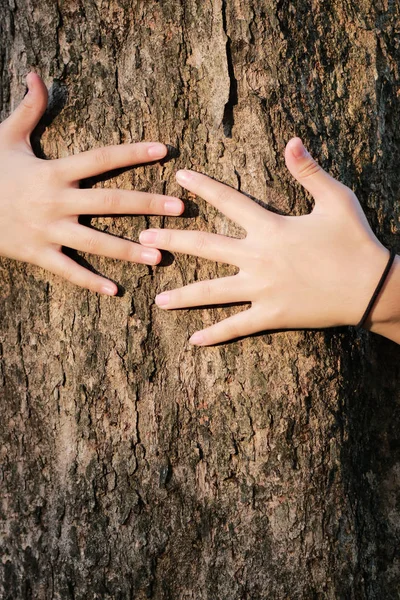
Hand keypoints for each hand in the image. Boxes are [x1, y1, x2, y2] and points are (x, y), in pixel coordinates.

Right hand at [0, 72, 183, 294]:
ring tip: (159, 255)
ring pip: (95, 242)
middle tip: (180, 209)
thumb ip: (27, 109)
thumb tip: (35, 75)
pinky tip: (115, 291)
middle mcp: (56, 201)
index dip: (133, 153)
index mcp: (53, 171)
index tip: (164, 150)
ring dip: (128, 250)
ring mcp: (48, 231)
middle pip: (109, 202)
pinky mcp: (37, 254)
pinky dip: (90, 282)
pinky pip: (68, 270)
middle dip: (146, 204)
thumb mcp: (5, 137)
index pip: (101, 158)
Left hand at [139, 138, 389, 344]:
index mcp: (270, 226)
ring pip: (212, 291)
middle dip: (172, 239)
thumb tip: (290, 140)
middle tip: (142, 237)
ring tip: (157, 299)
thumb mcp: (336, 199)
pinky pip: (237, 326)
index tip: (177, 178)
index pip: (227, 200)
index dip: (202, 187)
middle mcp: (258, 257)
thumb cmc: (355, 240)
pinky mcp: (271, 315)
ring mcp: (262, 289)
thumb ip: (308, 171)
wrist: (372, 287)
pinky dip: (215, 334)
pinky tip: (192, 340)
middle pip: (204, 245)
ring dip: (182, 294)